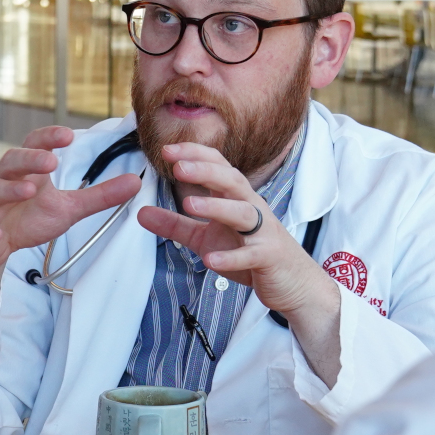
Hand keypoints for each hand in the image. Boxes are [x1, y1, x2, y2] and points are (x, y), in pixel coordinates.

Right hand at [0, 126, 141, 277]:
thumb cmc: (27, 219)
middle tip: (50, 161)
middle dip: (30, 159)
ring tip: (29, 191)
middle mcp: (4, 181)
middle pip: (12, 161)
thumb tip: (135, 182)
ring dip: (10, 189)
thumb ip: (99, 195)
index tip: (68, 136)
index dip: (48, 138)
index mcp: (27, 172)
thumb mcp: (68, 208)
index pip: (35, 144)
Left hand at [137, 142, 340, 385]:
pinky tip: (211, 261)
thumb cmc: (251, 253)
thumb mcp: (206, 238)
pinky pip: (251, 255)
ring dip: (216, 207)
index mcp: (236, 199)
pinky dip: (232, 257)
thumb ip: (175, 225)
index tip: (167, 150)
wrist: (294, 283)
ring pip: (242, 213)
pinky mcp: (269, 258)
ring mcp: (263, 232)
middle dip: (205, 171)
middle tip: (178, 167)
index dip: (194, 156)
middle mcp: (251, 209)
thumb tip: (140, 213)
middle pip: (231, 181)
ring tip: (189, 205)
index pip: (217, 167)